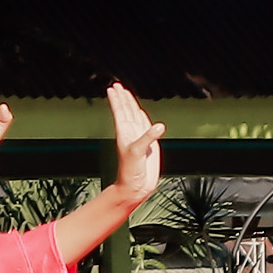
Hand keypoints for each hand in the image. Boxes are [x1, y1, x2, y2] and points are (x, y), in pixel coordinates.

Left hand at [105, 81, 164, 200]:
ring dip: (130, 105)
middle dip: (122, 98)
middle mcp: (131, 133)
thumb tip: (160, 126)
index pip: (120, 111)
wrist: (136, 187)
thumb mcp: (138, 152)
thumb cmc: (131, 171)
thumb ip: (148, 138)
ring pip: (134, 116)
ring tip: (126, 94)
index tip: (112, 88)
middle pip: (126, 110)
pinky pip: (145, 126)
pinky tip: (140, 112)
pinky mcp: (148, 144)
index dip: (117, 99)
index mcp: (125, 132)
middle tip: (117, 85)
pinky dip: (142, 117)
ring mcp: (139, 138)